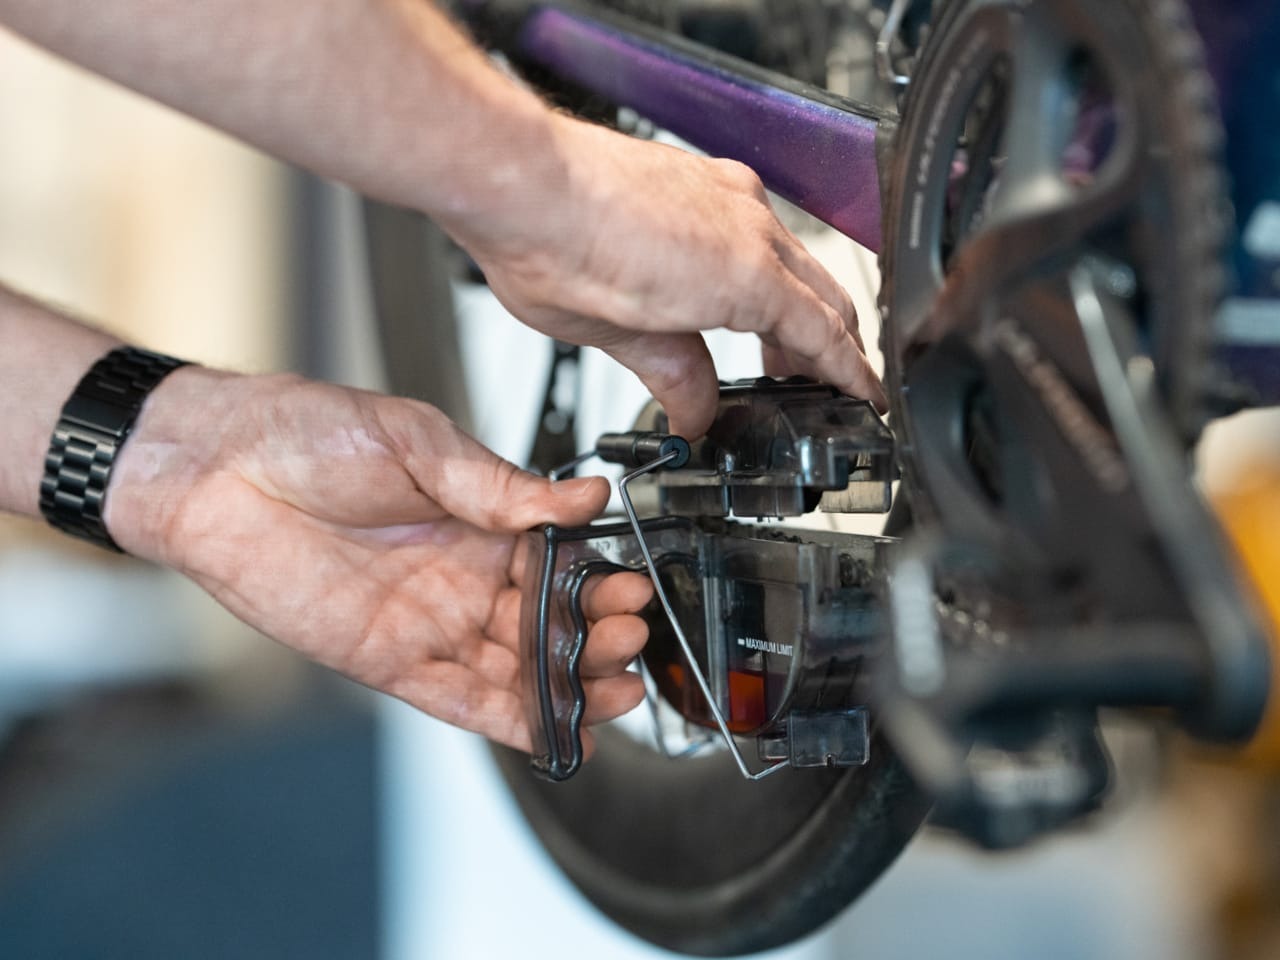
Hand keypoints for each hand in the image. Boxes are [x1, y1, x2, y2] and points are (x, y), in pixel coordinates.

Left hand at [104, 367, 651, 752]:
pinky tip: (560, 732)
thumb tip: (584, 494)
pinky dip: (514, 722)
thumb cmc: (309, 434)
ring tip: (619, 688)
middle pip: (551, 622)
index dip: (600, 580)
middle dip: (596, 634)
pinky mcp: (391, 662)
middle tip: (630, 634)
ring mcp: (431, 624)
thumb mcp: (419, 440)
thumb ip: (500, 484)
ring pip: (520, 669)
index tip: (633, 587)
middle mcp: (464, 577)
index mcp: (481, 520)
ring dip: (572, 683)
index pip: (561, 562)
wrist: (218, 467)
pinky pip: (464, 702)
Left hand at [448, 115, 886, 438]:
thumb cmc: (555, 248)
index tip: (864, 396)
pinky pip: (758, 227)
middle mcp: (750, 223)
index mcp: (745, 275)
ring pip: (793, 258)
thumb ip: (677, 375)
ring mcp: (728, 192)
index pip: (823, 334)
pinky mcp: (700, 175)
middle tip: (815, 386)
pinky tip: (732, 289)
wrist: (517, 179)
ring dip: (795, 305)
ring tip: (771, 348)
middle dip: (827, 345)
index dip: (850, 373)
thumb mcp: (624, 339)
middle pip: (822, 293)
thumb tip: (698, 409)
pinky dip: (764, 267)